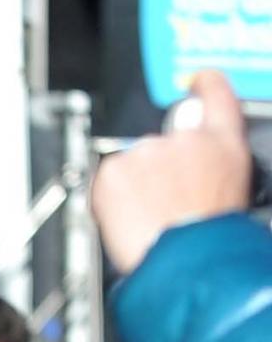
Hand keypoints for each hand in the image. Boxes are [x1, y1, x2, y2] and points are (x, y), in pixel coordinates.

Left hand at [92, 70, 255, 272]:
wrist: (184, 259)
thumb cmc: (209, 236)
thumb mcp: (232, 190)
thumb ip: (212, 160)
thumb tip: (198, 159)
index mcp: (223, 142)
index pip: (214, 93)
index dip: (204, 84)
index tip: (197, 82)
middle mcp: (186, 137)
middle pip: (163, 140)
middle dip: (159, 168)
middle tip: (166, 201)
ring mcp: (147, 151)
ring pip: (133, 162)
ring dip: (136, 185)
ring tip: (150, 216)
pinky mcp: (114, 169)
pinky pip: (107, 180)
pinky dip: (112, 198)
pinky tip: (131, 218)